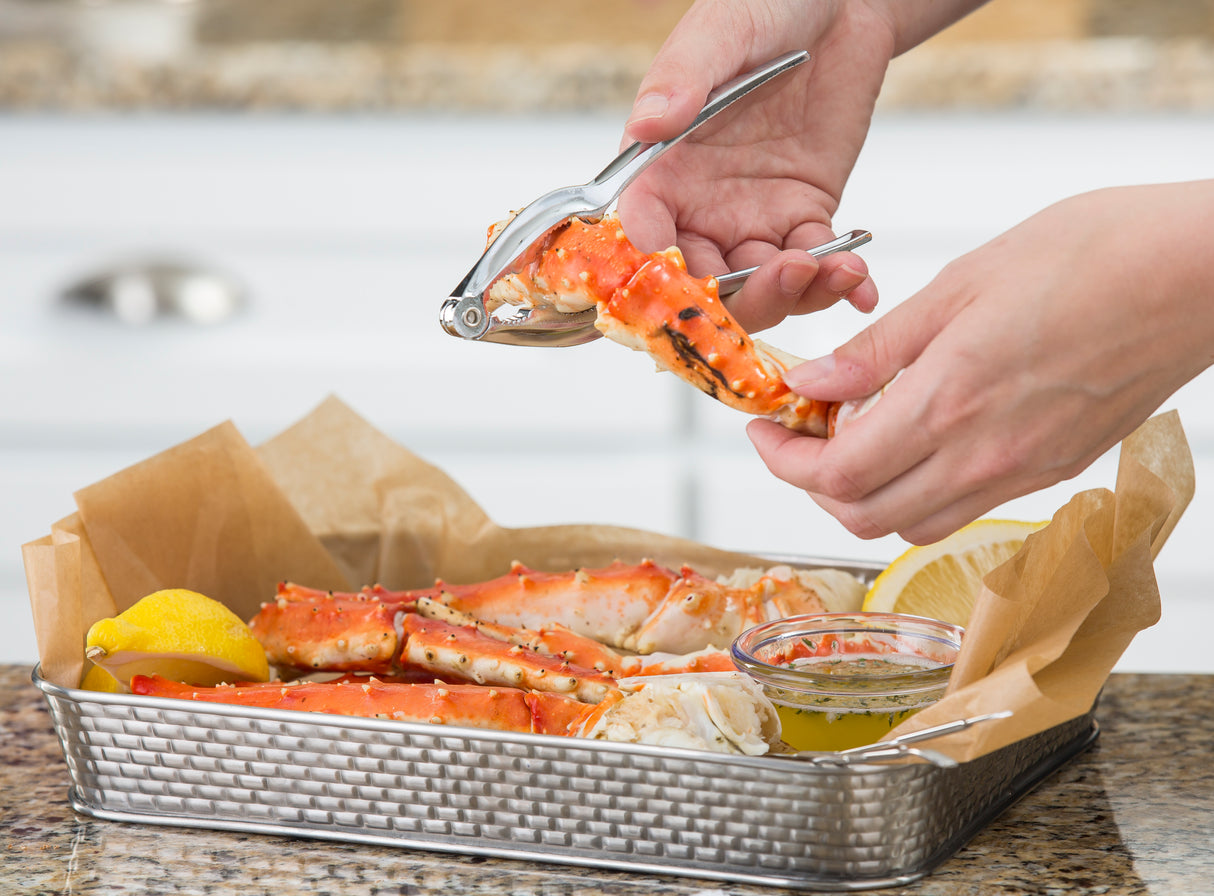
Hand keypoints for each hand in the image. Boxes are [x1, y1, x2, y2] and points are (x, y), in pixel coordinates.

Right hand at [617, 0, 892, 331]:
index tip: (680, 274)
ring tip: (834, 270)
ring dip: (794, 294)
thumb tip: (648, 122)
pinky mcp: (805, 216)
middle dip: (738, 296)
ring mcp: (753, 218)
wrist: (843, 2)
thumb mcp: (720, 31)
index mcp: (664, 167)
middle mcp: (700, 205)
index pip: (644, 229)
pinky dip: (838, 286)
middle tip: (783, 274)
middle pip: (702, 280)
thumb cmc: (766, 4)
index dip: (655, 263)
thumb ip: (682, 77)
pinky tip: (861, 287)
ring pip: (759, 287)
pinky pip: (816, 266)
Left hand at [748, 181, 1213, 543]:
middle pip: (863, 516)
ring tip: (853, 433)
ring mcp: (1023, 472)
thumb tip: (812, 383)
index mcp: (951, 401)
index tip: (767, 427)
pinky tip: (916, 434)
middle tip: (799, 433)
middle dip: (812, 482)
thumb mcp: (964, 282)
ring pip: (911, 523)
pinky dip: (917, 489)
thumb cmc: (1092, 253)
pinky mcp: (1054, 471)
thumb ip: (880, 348)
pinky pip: (963, 507)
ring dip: (863, 492)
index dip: (784, 459)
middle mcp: (985, 456)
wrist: (1201, 273)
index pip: (836, 474)